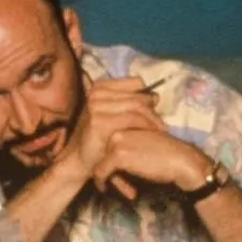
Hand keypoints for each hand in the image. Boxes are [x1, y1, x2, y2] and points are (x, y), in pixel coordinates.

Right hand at [60, 76, 166, 195]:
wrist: (79, 159)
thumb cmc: (99, 138)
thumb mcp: (113, 115)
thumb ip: (131, 104)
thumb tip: (156, 96)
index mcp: (100, 87)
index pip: (136, 82)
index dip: (148, 95)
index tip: (156, 110)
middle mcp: (96, 93)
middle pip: (138, 96)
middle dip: (153, 110)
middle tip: (161, 125)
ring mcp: (96, 106)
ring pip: (137, 106)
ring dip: (152, 119)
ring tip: (161, 130)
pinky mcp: (99, 121)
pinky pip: (132, 119)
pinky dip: (145, 127)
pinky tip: (153, 136)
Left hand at [90, 129, 212, 200]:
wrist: (181, 161)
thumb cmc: (166, 154)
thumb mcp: (144, 139)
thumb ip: (127, 140)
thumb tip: (108, 153)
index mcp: (124, 121)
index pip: (103, 139)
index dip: (102, 155)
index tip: (104, 169)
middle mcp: (118, 128)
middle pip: (98, 150)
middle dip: (100, 164)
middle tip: (103, 180)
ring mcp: (116, 140)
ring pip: (97, 160)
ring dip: (101, 174)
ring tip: (104, 184)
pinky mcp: (118, 155)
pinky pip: (101, 172)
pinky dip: (102, 181)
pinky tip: (105, 188)